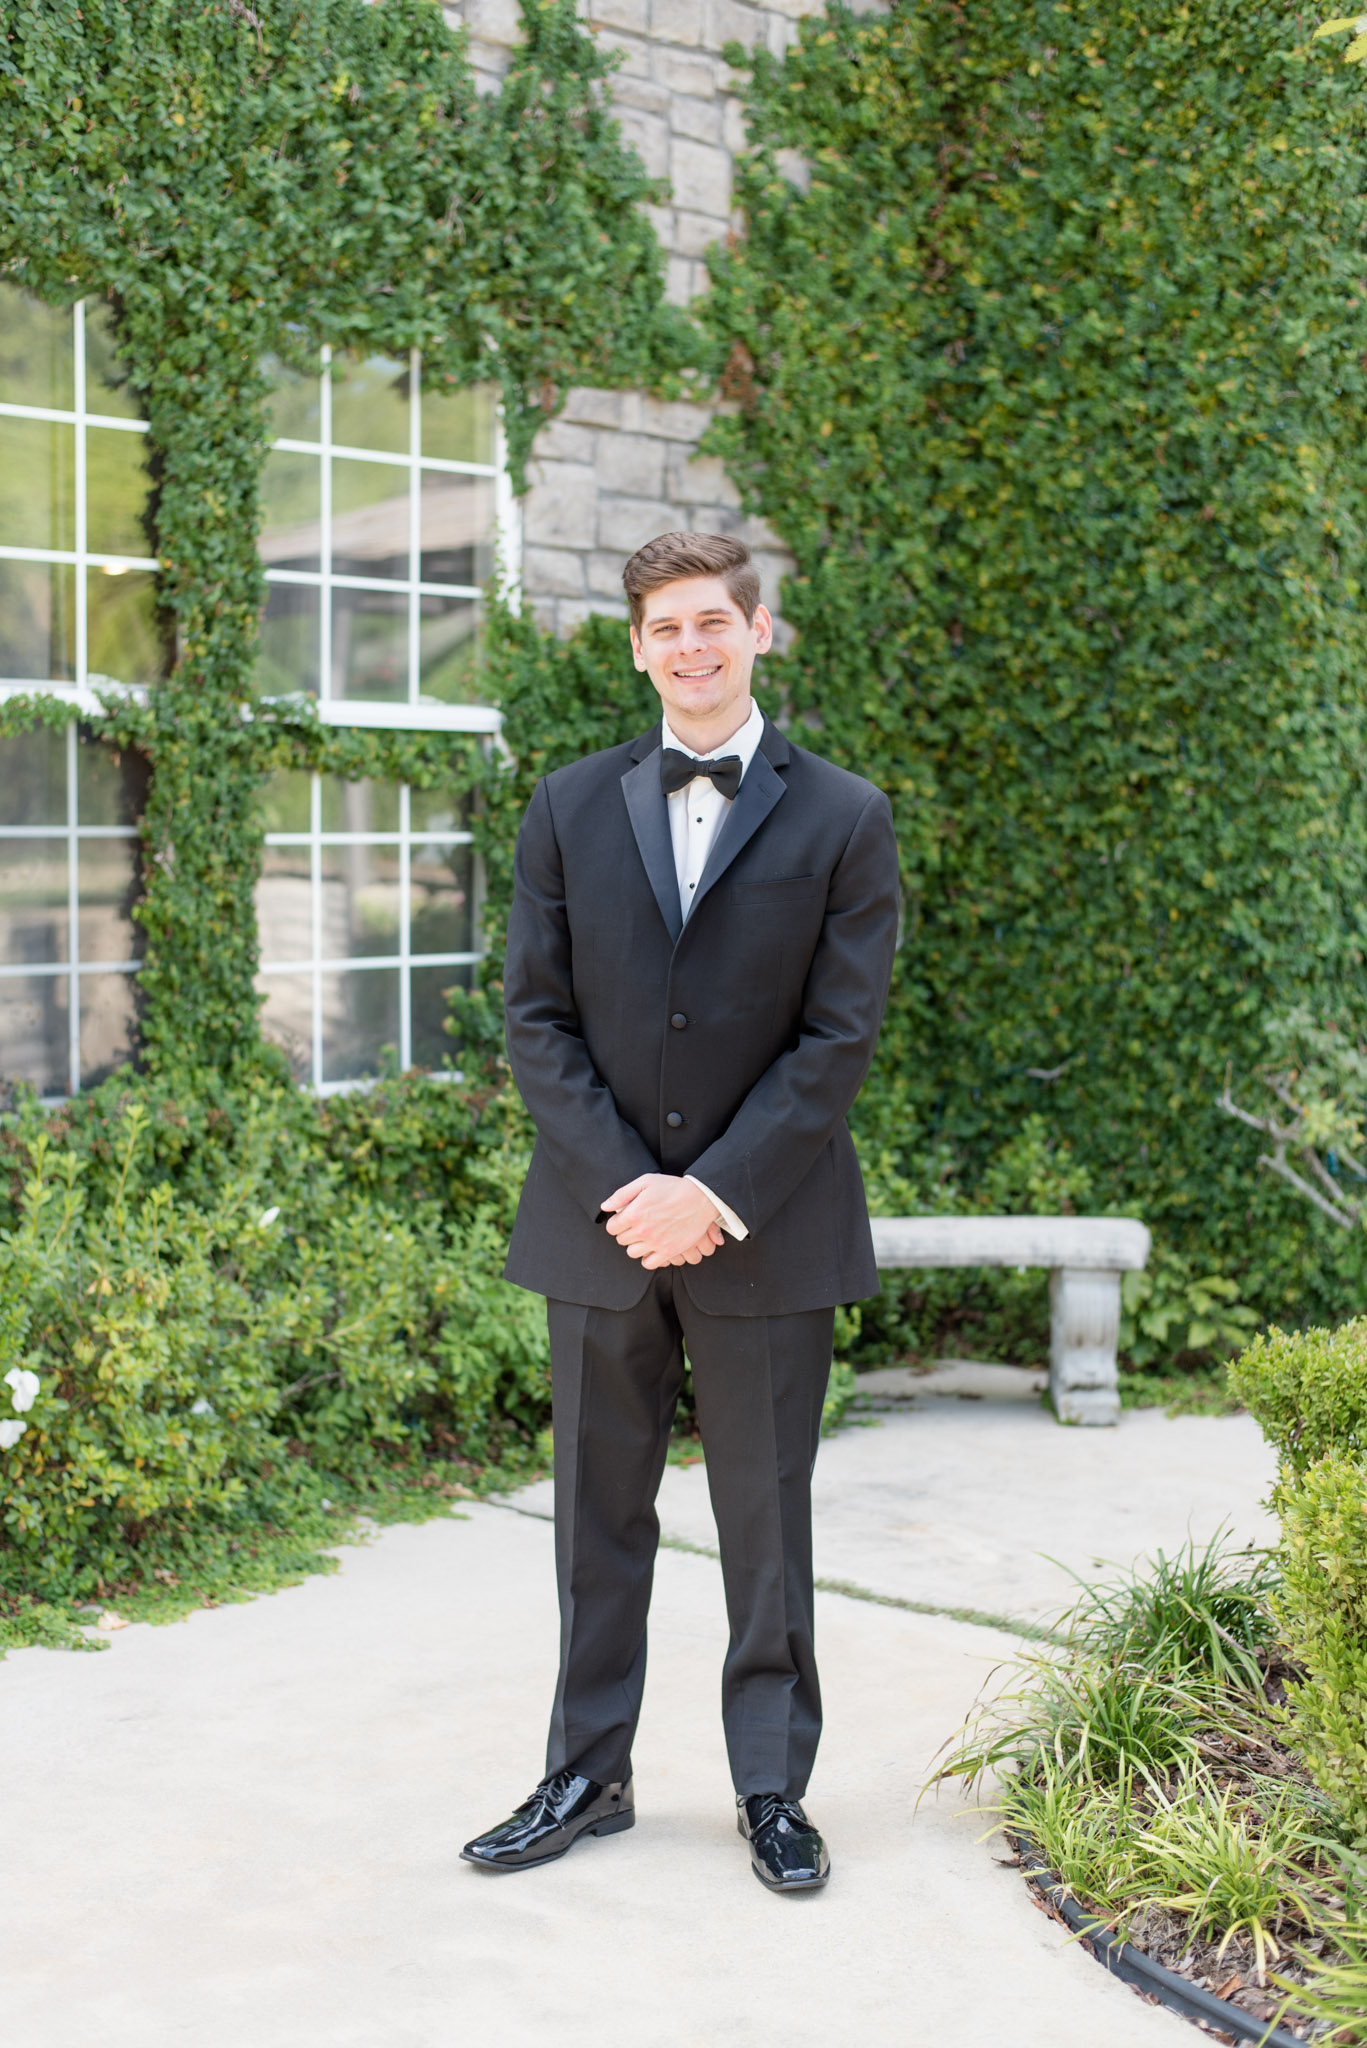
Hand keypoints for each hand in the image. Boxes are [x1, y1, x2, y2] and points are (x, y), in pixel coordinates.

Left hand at [602, 1174, 724, 1269]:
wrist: (700, 1198)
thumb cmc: (672, 1187)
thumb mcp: (645, 1182)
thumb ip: (621, 1194)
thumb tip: (605, 1207)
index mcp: (634, 1214)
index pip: (612, 1228)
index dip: (617, 1223)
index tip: (625, 1219)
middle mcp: (642, 1231)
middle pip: (622, 1241)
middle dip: (627, 1233)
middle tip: (637, 1226)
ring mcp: (655, 1243)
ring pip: (633, 1253)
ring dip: (636, 1245)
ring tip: (645, 1236)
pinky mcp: (668, 1251)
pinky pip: (649, 1263)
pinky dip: (648, 1257)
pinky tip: (653, 1247)